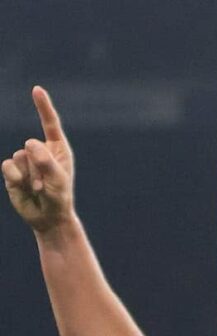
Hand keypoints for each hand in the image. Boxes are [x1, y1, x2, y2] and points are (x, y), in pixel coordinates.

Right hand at [2, 86, 74, 232]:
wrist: (47, 217)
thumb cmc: (59, 197)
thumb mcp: (58, 180)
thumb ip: (46, 161)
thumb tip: (29, 143)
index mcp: (57, 148)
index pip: (50, 123)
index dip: (42, 106)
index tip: (36, 89)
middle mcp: (40, 150)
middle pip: (31, 144)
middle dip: (39, 166)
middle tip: (47, 183)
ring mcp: (24, 160)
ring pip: (19, 156)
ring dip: (30, 175)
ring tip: (39, 188)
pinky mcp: (12, 170)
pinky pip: (8, 166)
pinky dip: (17, 179)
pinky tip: (26, 188)